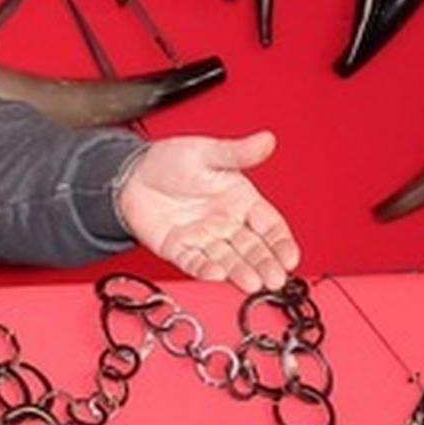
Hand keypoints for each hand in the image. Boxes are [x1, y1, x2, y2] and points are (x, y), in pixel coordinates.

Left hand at [115, 129, 300, 292]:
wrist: (133, 173)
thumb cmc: (173, 160)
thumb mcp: (208, 152)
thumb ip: (238, 152)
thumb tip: (266, 140)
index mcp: (241, 201)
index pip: (269, 225)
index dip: (281, 242)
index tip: (290, 257)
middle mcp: (226, 224)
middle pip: (252, 249)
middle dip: (266, 265)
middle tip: (275, 280)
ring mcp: (204, 239)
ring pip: (228, 260)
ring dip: (240, 273)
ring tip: (251, 283)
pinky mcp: (180, 249)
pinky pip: (194, 262)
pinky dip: (205, 270)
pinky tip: (217, 275)